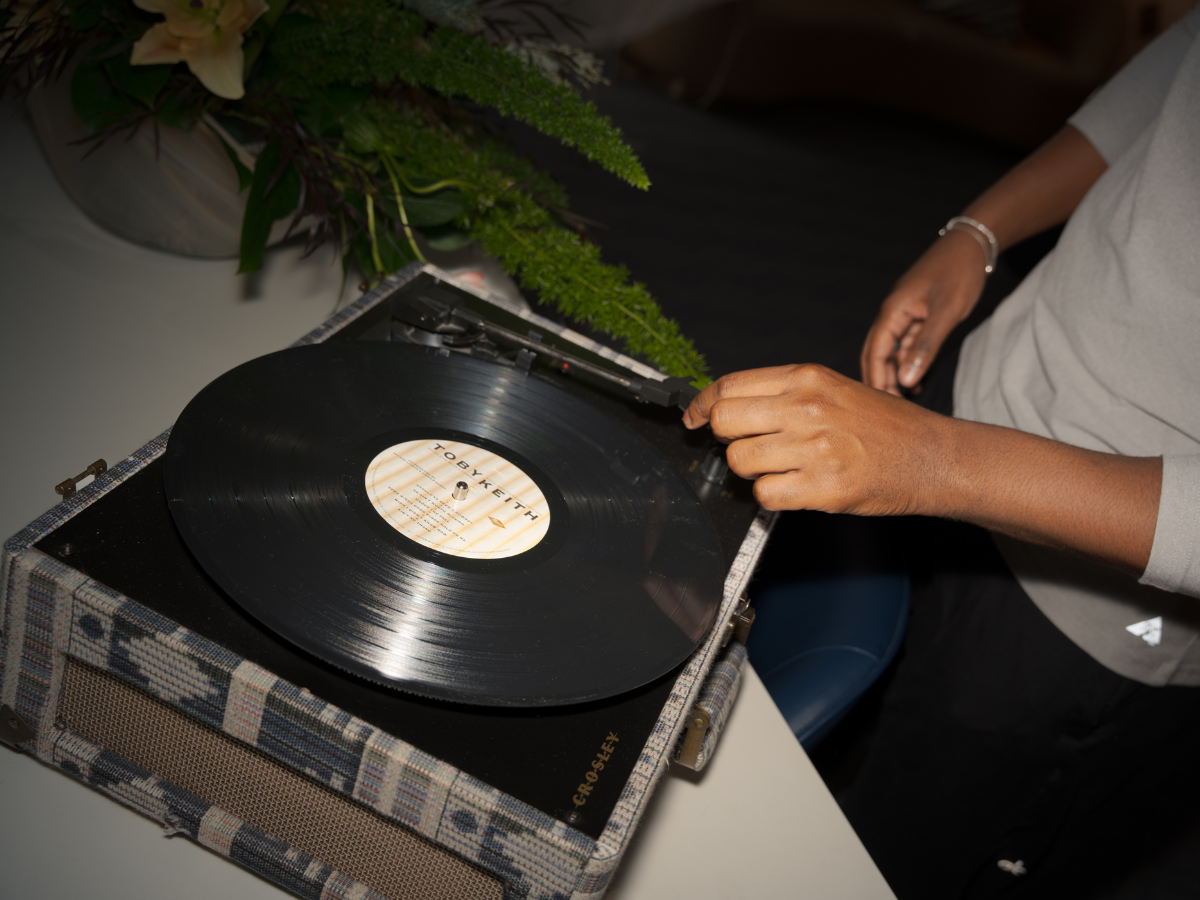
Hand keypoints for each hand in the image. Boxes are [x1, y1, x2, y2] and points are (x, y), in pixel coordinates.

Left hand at [683, 364, 949, 514]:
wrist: (931, 455)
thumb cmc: (884, 425)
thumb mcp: (833, 388)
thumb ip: (783, 392)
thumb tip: (728, 404)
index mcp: (806, 378)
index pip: (730, 385)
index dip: (703, 404)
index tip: (694, 418)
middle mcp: (806, 408)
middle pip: (725, 421)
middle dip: (728, 438)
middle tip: (749, 445)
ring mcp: (814, 448)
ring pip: (739, 461)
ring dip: (751, 471)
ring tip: (781, 468)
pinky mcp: (822, 486)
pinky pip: (765, 494)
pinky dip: (772, 497)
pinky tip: (795, 487)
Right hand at [861, 229, 986, 394]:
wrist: (972, 244)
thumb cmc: (960, 273)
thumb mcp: (946, 312)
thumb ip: (925, 348)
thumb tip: (907, 381)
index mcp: (892, 312)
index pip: (875, 353)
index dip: (875, 380)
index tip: (880, 406)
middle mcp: (892, 314)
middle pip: (876, 354)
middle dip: (880, 381)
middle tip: (890, 410)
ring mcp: (903, 315)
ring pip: (891, 352)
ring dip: (895, 375)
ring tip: (905, 402)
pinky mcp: (916, 315)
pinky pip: (905, 345)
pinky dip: (908, 364)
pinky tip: (918, 380)